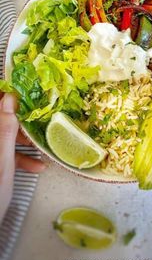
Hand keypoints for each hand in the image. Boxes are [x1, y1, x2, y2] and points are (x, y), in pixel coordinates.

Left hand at [0, 94, 44, 222]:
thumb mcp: (4, 158)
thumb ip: (6, 127)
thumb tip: (10, 98)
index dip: (9, 96)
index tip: (27, 94)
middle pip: (2, 119)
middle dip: (21, 120)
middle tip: (39, 120)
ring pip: (5, 135)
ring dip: (23, 140)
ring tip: (40, 146)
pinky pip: (6, 152)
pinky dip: (20, 157)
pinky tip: (36, 166)